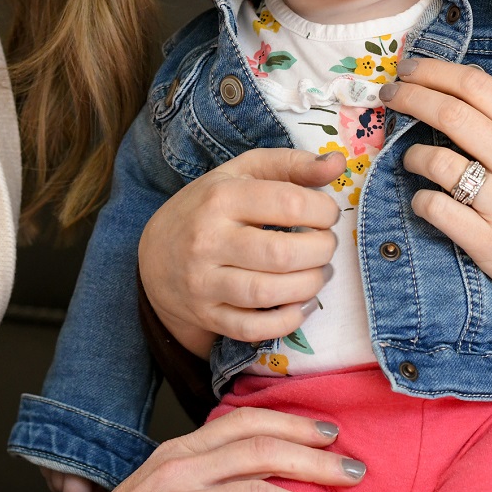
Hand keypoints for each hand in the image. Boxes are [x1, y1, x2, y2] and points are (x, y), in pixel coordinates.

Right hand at [0, 409, 363, 491]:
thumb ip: (206, 472)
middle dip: (314, 457)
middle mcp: (183, 469)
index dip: (292, 421)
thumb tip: (260, 470)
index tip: (329, 430)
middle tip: (353, 469)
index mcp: (182, 450)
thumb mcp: (164, 486)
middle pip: (261, 449)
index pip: (246, 421)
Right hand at [138, 149, 345, 355]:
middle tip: (326, 245)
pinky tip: (302, 303)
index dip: (323, 210)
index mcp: (221, 197)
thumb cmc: (208, 206)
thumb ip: (291, 164)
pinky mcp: (207, 314)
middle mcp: (208, 240)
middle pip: (282, 253)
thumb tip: (338, 164)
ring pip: (269, 292)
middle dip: (321, 250)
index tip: (327, 213)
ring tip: (318, 272)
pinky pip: (254, 327)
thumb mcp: (242, 172)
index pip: (289, 203)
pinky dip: (288, 320)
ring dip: (309, 284)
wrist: (154, 254)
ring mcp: (204, 282)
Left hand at [381, 58, 491, 364]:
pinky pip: (436, 208)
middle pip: (451, 114)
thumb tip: (480, 91)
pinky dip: (420, 199)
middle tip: (388, 94)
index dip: (434, 71)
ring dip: (411, 153)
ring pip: (437, 161)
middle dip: (410, 97)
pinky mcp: (488, 244)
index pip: (477, 86)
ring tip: (410, 157)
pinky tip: (424, 198)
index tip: (409, 68)